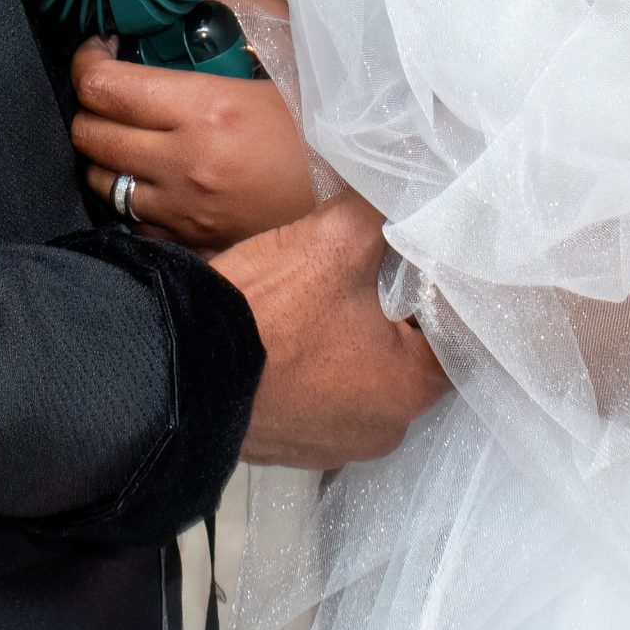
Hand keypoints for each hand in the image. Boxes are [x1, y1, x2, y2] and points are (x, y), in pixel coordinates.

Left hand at [70, 36, 316, 248]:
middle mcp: (186, 164)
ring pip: (101, 182)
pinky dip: (131, 195)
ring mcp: (185, 211)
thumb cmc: (329, 118)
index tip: (98, 47)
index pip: (106, 87)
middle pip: (90, 134)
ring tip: (128, 129)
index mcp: (208, 110)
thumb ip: (243, 13)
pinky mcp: (194, 242)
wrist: (366, 193)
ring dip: (104, 151)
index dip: (87, 61)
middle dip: (88, 101)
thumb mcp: (292, 52)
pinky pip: (131, 220)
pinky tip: (153, 173)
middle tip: (111, 83)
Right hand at [210, 192, 447, 467]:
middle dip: (395, 310)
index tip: (423, 254)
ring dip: (352, 337)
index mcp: (410, 389)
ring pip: (362, 373)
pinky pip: (320, 392)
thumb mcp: (335, 239)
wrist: (175, 371)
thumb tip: (404, 186)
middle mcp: (384, 429)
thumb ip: (382, 211)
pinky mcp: (290, 441)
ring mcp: (333, 443)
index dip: (442, 286)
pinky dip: (315, 361)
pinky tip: (295, 325)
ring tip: (330, 289)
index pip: (455, 331)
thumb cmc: (268, 312)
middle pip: (408, 354)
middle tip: (377, 263)